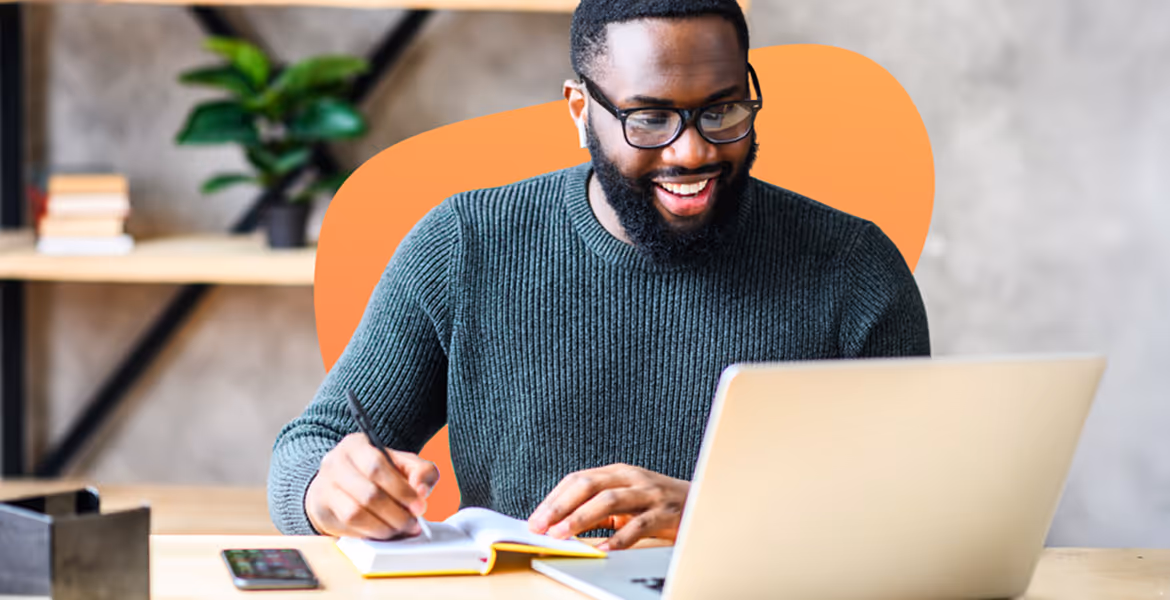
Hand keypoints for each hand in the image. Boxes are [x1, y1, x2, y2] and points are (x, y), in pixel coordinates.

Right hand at [305, 432, 438, 539]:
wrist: (341, 482)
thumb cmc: (377, 473)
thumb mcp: (403, 464)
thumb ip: (422, 471)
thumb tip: (421, 490)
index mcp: (356, 445)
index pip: (377, 466)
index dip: (401, 490)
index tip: (419, 506)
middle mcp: (335, 463)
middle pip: (368, 493)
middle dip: (396, 513)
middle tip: (412, 523)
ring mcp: (325, 487)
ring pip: (356, 513)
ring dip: (384, 527)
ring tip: (400, 529)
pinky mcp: (322, 510)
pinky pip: (348, 527)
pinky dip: (370, 532)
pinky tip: (384, 532)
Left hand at [527, 463, 689, 550]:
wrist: (705, 503)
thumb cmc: (660, 504)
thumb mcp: (627, 500)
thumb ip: (599, 509)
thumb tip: (562, 525)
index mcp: (618, 472)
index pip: (578, 480)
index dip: (554, 499)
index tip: (536, 519)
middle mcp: (632, 478)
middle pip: (589, 485)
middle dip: (561, 506)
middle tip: (541, 526)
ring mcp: (650, 493)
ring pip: (609, 500)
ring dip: (581, 518)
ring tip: (563, 534)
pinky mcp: (666, 513)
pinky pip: (639, 525)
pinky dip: (620, 538)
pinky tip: (605, 550)